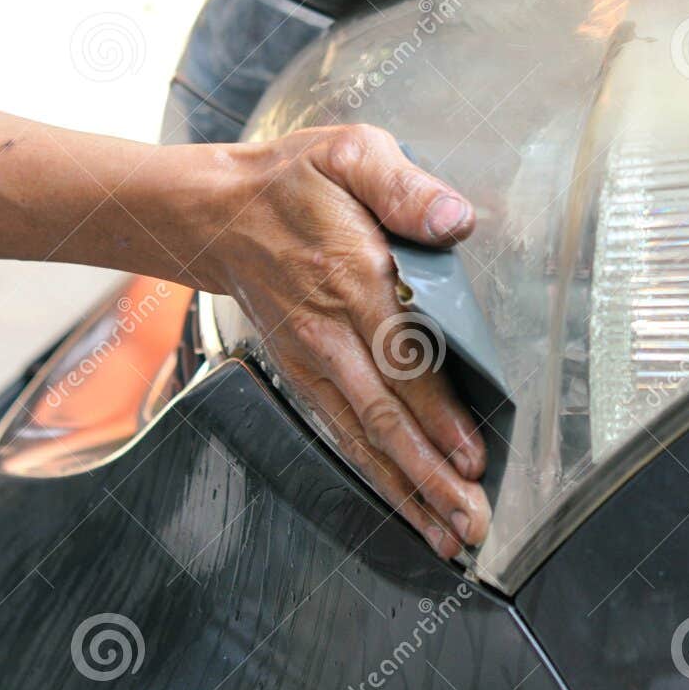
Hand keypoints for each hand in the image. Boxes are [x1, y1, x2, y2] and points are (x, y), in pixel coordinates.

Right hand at [200, 124, 488, 557]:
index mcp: (353, 278)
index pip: (404, 357)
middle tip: (470, 524)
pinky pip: (342, 432)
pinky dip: (375, 475)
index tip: (472, 456)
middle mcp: (332, 333)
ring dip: (407, 490)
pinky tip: (404, 505)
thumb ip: (406, 187)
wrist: (216, 212)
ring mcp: (314, 361)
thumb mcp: (352, 154)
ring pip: (364, 437)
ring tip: (447, 536)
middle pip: (386, 416)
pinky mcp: (305, 374)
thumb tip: (455, 218)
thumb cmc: (295, 181)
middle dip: (430, 476)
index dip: (438, 413)